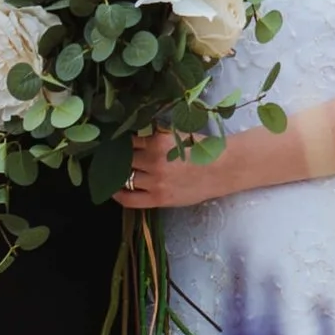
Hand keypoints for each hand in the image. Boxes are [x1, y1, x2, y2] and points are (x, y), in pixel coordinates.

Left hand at [115, 129, 235, 210]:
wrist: (222, 169)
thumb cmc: (202, 148)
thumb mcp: (177, 134)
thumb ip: (155, 135)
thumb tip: (134, 135)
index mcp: (158, 140)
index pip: (128, 140)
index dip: (120, 141)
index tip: (114, 142)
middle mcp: (153, 160)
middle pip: (123, 159)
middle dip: (117, 157)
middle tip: (112, 157)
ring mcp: (155, 181)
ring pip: (125, 177)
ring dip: (120, 173)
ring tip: (114, 171)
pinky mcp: (158, 198)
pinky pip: (130, 199)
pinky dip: (119, 194)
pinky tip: (114, 189)